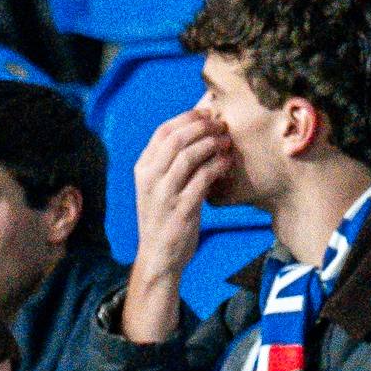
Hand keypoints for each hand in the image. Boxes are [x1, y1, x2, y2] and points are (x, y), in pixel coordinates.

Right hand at [120, 109, 233, 341]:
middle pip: (177, 138)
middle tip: (222, 125)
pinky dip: (217, 167)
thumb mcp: (158, 188)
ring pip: (189, 155)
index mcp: (142, 168)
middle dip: (203, 126)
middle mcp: (150, 178)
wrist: (159, 257)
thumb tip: (196, 136)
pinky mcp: (181, 209)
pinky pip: (202, 179)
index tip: (207, 114)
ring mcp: (164, 194)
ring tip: (227, 142)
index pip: (163, 131)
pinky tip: (227, 164)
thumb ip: (169, 164)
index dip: (187, 117)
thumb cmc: (164, 219)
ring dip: (212, 144)